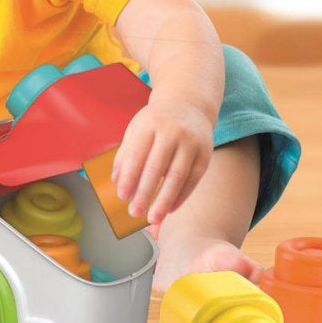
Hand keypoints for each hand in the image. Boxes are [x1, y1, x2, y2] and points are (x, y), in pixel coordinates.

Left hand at [112, 95, 213, 233]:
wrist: (188, 103)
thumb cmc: (156, 121)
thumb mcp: (136, 129)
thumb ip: (125, 154)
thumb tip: (116, 182)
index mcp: (149, 124)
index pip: (137, 154)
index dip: (129, 177)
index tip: (122, 197)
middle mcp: (172, 131)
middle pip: (157, 167)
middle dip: (145, 193)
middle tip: (134, 213)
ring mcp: (191, 142)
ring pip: (177, 176)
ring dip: (164, 200)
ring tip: (153, 219)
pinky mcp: (205, 153)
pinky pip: (193, 179)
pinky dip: (181, 196)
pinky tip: (170, 209)